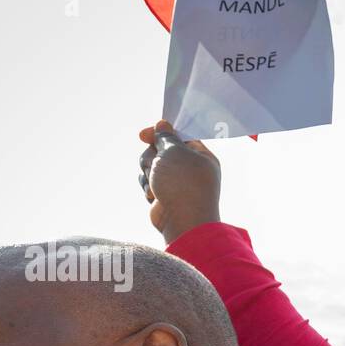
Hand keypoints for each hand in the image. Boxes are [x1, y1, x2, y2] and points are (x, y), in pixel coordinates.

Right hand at [138, 120, 221, 242]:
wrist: (182, 221)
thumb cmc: (182, 184)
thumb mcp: (173, 151)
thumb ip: (165, 136)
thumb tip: (162, 124)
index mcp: (201, 156)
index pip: (179, 136)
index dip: (160, 133)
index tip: (143, 135)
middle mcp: (191, 169)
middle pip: (160, 150)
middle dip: (151, 157)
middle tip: (155, 166)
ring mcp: (177, 184)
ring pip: (151, 166)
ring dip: (148, 172)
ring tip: (156, 184)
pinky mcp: (165, 196)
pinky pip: (149, 182)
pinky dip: (148, 187)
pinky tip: (154, 196)